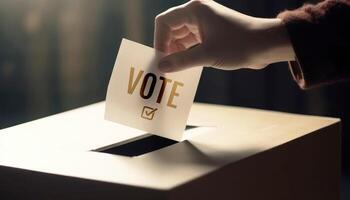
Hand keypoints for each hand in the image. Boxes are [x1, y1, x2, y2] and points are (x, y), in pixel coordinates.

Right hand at [154, 0, 294, 71]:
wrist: (267, 45)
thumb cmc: (239, 45)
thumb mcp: (206, 55)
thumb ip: (181, 61)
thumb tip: (161, 67)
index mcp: (194, 10)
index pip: (165, 22)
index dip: (159, 41)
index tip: (162, 60)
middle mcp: (197, 14)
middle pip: (171, 30)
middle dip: (167, 48)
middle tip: (166, 68)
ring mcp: (205, 24)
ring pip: (181, 38)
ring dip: (177, 53)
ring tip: (175, 70)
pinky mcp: (211, 34)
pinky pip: (192, 43)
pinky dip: (187, 54)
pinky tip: (186, 67)